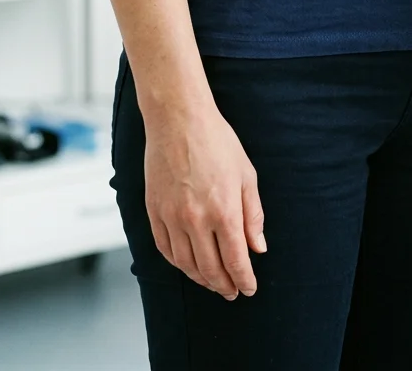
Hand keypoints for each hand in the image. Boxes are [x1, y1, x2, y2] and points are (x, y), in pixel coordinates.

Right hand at [143, 102, 265, 299]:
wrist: (178, 119)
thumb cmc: (216, 141)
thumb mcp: (246, 174)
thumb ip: (253, 214)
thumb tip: (257, 247)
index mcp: (224, 210)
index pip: (235, 260)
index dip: (244, 279)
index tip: (249, 288)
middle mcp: (196, 219)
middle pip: (210, 269)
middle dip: (224, 285)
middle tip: (232, 292)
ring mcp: (171, 217)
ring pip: (185, 264)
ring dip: (201, 279)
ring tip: (212, 283)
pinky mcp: (154, 211)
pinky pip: (165, 249)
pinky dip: (177, 263)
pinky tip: (187, 265)